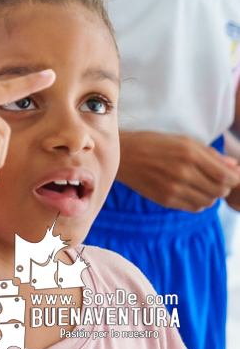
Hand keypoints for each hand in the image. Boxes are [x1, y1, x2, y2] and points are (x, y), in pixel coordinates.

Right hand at [119, 131, 239, 211]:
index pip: (225, 176)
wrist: (120, 155)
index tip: (230, 176)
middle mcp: (183, 172)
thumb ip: (210, 154)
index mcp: (189, 153)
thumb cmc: (153, 143)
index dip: (233, 179)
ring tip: (201, 186)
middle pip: (219, 191)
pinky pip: (194, 207)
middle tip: (215, 181)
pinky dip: (198, 202)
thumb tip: (234, 167)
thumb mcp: (182, 141)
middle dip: (223, 187)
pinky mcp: (165, 199)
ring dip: (210, 196)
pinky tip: (190, 192)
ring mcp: (173, 188)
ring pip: (208, 202)